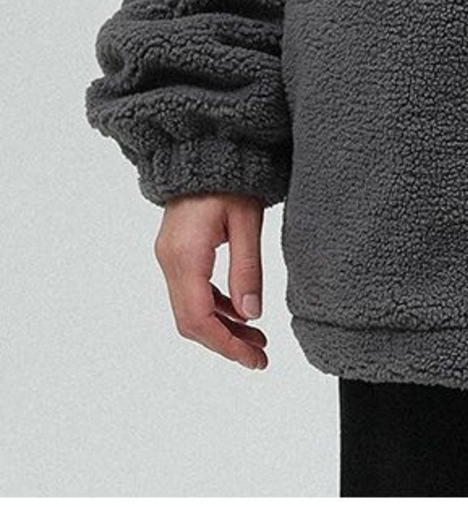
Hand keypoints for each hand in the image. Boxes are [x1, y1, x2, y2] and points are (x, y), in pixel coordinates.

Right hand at [154, 193, 268, 369]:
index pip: (199, 318)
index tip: (253, 359)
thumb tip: (252, 315)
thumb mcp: (247, 221)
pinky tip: (240, 311)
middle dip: (225, 342)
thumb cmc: (229, 176)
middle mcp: (170, 261)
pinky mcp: (176, 252)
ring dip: (221, 327)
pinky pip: (190, 292)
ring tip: (257, 338)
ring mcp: (169, 257)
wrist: (205, 146)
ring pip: (190, 309)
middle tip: (259, 355)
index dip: (225, 345)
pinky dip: (214, 307)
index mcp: (186, 255)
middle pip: (191, 321)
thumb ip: (247, 269)